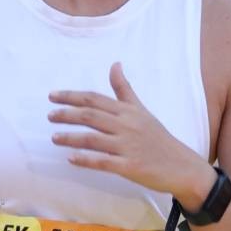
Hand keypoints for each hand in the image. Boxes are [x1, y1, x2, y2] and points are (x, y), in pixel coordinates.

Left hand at [48, 64, 208, 198]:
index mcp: (128, 111)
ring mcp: (128, 147)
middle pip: (90, 115)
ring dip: (71, 137)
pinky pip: (103, 162)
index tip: (53, 96)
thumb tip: (115, 63)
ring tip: (54, 137)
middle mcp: (126, 126)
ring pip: (93, 139)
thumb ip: (124, 89)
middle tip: (49, 115)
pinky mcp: (130, 167)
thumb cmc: (158, 137)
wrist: (181, 166)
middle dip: (67, 114)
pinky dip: (85, 160)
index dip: (71, 96)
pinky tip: (71, 159)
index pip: (95, 99)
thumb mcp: (141, 110)